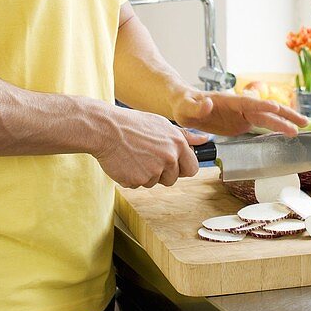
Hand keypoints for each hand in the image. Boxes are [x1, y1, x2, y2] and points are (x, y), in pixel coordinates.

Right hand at [93, 108, 207, 188]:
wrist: (106, 129)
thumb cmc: (133, 125)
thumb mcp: (162, 125)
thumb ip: (185, 136)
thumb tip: (204, 139)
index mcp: (177, 144)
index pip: (192, 168)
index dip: (182, 168)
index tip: (172, 164)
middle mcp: (169, 158)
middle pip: (173, 179)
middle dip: (163, 173)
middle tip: (148, 158)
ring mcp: (153, 170)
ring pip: (154, 183)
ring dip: (146, 175)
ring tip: (135, 157)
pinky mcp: (138, 180)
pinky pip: (138, 185)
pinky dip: (132, 177)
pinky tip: (126, 162)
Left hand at [171, 90, 308, 137]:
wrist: (183, 105)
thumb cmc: (183, 104)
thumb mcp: (184, 107)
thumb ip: (196, 107)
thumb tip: (208, 104)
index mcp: (229, 101)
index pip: (250, 104)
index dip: (265, 108)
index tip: (280, 111)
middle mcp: (239, 107)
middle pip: (266, 110)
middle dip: (285, 115)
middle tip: (303, 123)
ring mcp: (241, 115)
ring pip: (267, 118)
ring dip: (284, 123)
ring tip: (301, 129)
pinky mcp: (240, 123)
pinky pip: (261, 126)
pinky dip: (274, 129)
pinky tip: (286, 134)